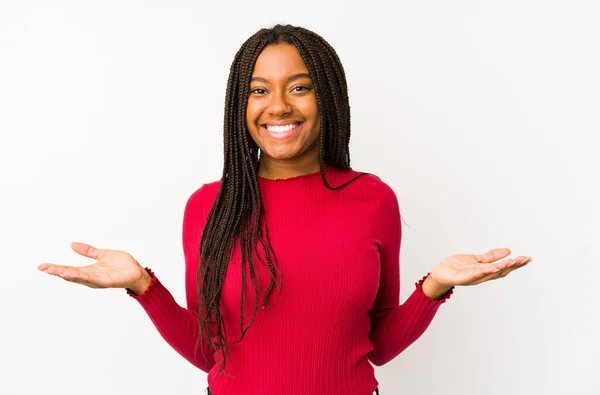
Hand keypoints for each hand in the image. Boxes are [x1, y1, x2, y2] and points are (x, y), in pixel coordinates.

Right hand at [37, 242, 151, 294]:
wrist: (137, 271)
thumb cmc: (122, 265)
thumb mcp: (102, 254)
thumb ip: (88, 251)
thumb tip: (72, 244)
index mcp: (89, 271)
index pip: (70, 269)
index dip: (56, 268)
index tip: (43, 266)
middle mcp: (91, 277)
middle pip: (70, 275)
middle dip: (56, 271)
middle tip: (42, 268)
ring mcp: (97, 280)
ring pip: (78, 277)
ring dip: (65, 274)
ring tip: (52, 270)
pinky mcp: (105, 280)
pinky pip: (91, 278)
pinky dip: (80, 277)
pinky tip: (71, 274)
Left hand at [428, 248, 531, 288]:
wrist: (440, 273)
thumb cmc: (457, 267)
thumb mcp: (477, 259)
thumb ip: (491, 256)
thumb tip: (508, 251)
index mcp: (486, 271)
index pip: (504, 267)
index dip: (516, 264)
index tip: (528, 258)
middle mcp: (482, 276)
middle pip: (500, 271)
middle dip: (513, 265)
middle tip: (524, 259)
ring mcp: (473, 277)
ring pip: (490, 273)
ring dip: (502, 267)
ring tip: (513, 261)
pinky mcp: (462, 278)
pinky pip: (475, 274)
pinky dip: (484, 271)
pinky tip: (492, 267)